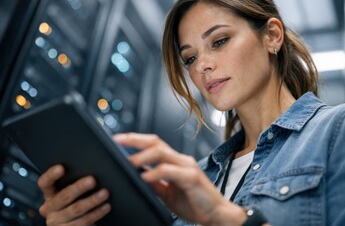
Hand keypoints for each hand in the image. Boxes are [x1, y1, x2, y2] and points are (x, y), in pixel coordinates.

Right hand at [37, 165, 110, 225]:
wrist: (79, 223)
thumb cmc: (79, 200)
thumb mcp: (75, 190)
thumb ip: (77, 177)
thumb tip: (96, 161)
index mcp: (50, 194)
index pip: (45, 183)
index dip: (51, 175)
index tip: (61, 167)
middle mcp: (50, 208)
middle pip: (64, 196)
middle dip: (79, 187)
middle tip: (93, 180)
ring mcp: (58, 221)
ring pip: (76, 209)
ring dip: (92, 200)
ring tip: (105, 193)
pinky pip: (83, 221)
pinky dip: (97, 213)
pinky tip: (106, 206)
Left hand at [114, 133, 247, 225]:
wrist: (217, 216)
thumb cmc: (194, 203)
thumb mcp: (168, 193)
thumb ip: (155, 183)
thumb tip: (138, 175)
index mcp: (175, 162)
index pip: (154, 144)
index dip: (136, 140)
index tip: (118, 140)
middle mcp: (181, 160)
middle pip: (155, 142)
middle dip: (135, 139)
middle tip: (117, 141)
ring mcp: (187, 166)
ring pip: (161, 152)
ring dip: (142, 156)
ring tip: (128, 162)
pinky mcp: (191, 177)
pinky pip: (169, 170)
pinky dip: (155, 173)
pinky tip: (144, 178)